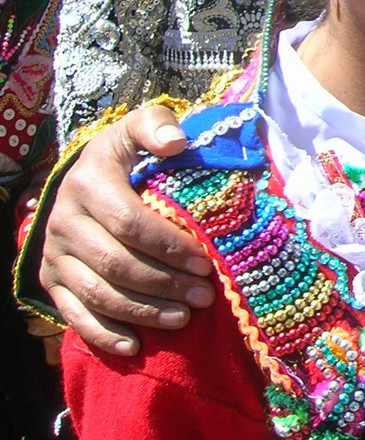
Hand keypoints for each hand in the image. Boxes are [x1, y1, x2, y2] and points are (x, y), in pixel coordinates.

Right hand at [39, 105, 214, 355]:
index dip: (169, 245)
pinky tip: (136, 345)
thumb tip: (176, 142)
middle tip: (204, 295)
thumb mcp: (138, 128)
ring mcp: (55, 256)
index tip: (205, 260)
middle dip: (164, 283)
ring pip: (98, 293)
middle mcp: (63, 223)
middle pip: (116, 264)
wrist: (81, 177)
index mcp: (88, 184)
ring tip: (184, 319)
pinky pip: (75, 315)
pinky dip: (104, 335)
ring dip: (143, 311)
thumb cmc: (125, 155)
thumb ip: (156, 125)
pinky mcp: (52, 282)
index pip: (130, 223)